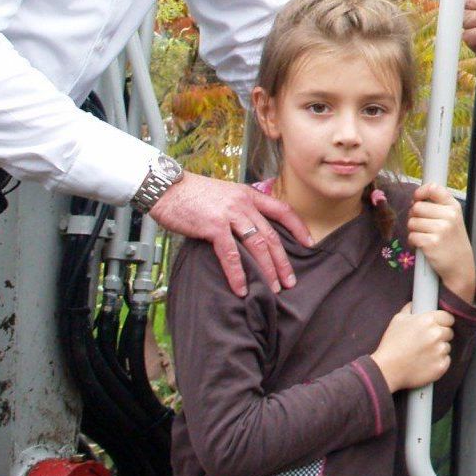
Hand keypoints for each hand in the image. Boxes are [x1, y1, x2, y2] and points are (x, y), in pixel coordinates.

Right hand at [147, 172, 312, 296]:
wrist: (166, 187)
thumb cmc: (191, 194)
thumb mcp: (223, 195)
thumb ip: (238, 209)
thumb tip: (248, 230)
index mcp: (248, 195)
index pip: (282, 210)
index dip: (298, 227)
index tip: (310, 243)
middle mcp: (243, 204)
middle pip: (272, 235)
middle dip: (283, 261)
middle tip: (290, 281)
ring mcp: (229, 214)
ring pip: (257, 245)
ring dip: (267, 269)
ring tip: (273, 289)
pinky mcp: (213, 226)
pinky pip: (230, 254)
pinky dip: (237, 273)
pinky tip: (242, 288)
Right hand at [373, 303, 455, 390]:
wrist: (387, 369)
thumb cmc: (391, 344)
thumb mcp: (398, 320)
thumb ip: (410, 309)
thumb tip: (415, 304)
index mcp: (428, 320)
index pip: (448, 318)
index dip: (443, 322)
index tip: (438, 326)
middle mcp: (437, 334)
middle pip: (449, 332)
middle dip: (441, 336)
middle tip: (427, 341)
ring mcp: (440, 351)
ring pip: (447, 347)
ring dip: (439, 349)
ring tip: (423, 353)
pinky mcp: (441, 366)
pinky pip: (445, 361)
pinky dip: (438, 362)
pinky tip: (425, 363)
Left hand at [406, 183, 475, 301]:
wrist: (460, 265)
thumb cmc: (452, 241)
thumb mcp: (453, 219)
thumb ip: (438, 207)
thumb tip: (414, 200)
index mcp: (453, 207)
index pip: (433, 188)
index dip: (420, 192)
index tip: (416, 199)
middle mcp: (448, 216)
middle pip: (417, 207)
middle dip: (413, 216)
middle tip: (420, 225)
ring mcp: (440, 230)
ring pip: (411, 222)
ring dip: (413, 230)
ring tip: (423, 236)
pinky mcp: (431, 243)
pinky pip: (411, 236)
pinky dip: (412, 241)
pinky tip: (421, 245)